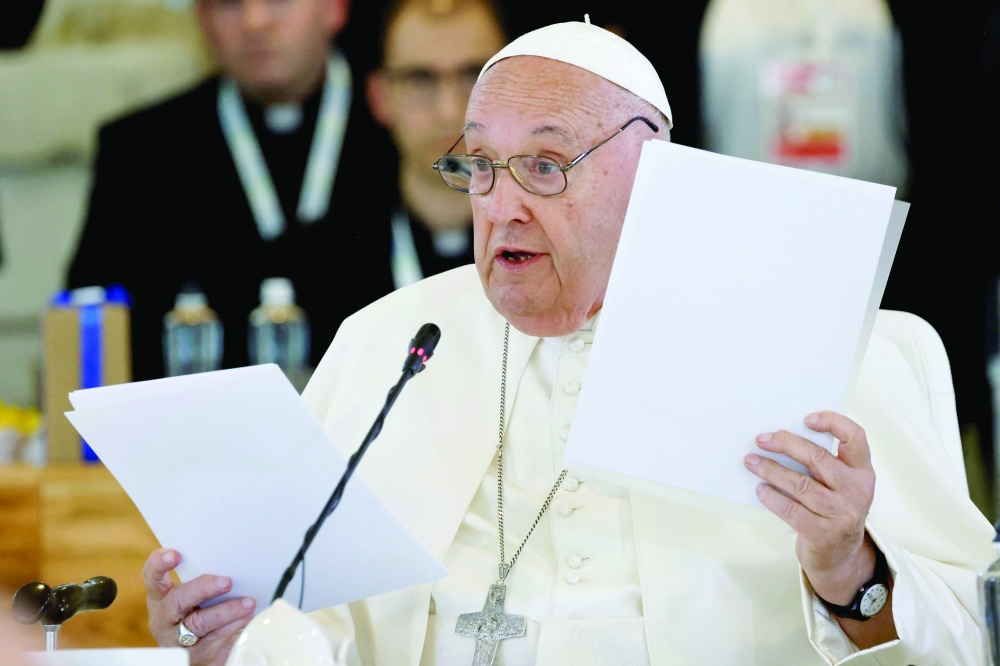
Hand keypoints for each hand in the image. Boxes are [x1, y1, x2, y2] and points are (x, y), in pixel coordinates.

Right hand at [143, 548, 255, 665]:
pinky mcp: (193, 655)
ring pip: (199, 623)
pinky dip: (233, 627)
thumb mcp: (192, 598)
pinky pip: (214, 639)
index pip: (152, 577)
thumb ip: (202, 582)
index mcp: (160, 597)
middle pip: (177, 600)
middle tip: (226, 582)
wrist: (196, 655)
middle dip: (203, 589)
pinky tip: (246, 618)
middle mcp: (164, 618)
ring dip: (227, 611)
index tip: (175, 555)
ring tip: (248, 603)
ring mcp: (176, 640)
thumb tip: (231, 563)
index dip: (159, 565)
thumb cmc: (196, 615)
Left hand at [743, 411, 877, 603]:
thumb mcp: (841, 486)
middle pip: (818, 457)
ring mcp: (841, 514)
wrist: (841, 557)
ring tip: (751, 462)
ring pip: (800, 483)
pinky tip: (760, 489)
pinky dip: (772, 497)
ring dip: (770, 469)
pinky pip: (790, 509)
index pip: (855, 437)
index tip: (807, 419)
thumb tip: (782, 437)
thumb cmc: (834, 510)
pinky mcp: (822, 533)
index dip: (833, 422)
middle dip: (786, 444)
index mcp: (863, 472)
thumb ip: (824, 464)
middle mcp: (856, 491)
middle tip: (762, 439)